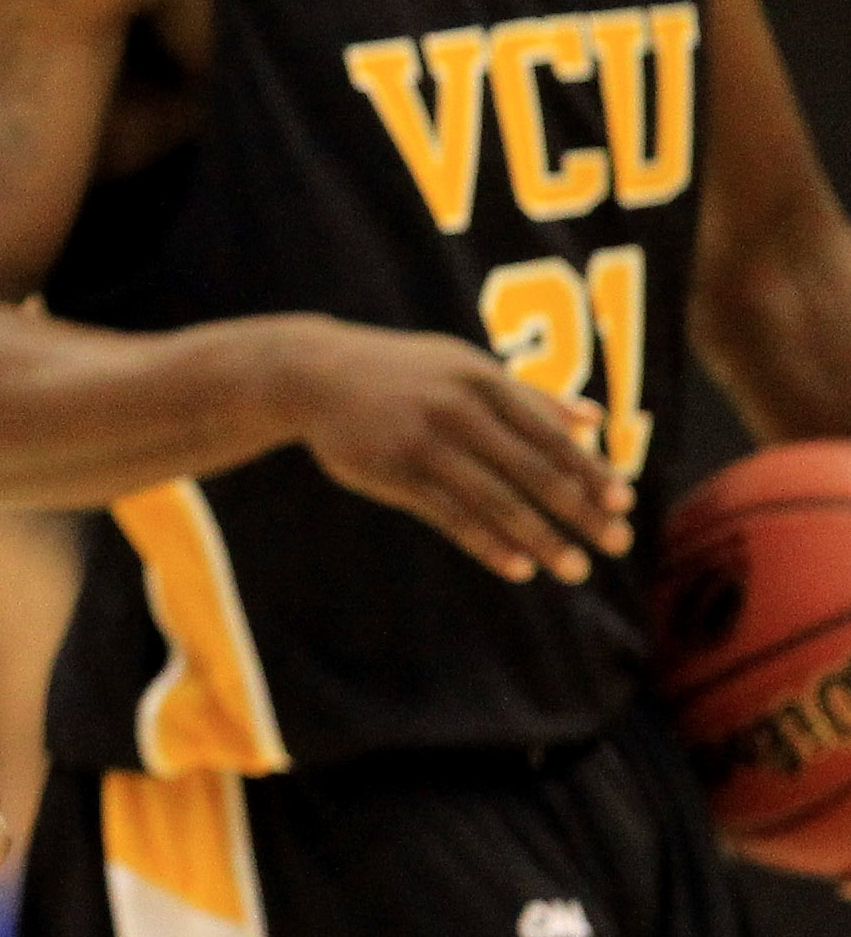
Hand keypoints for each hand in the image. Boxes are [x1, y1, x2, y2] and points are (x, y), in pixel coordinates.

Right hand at [278, 319, 632, 585]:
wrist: (314, 374)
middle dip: (579, 511)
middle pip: (531, 469)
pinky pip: (450, 516)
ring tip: (574, 569)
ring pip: (494, 499)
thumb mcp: (463, 367)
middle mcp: (456, 409)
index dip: (589, 470)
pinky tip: (518, 568)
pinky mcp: (392, 472)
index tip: (623, 503)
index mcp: (480, 380)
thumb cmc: (402, 371)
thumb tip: (594, 421)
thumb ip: (528, 394)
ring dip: (540, 538)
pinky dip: (488, 544)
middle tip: (617, 543)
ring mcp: (423, 442)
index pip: (549, 432)